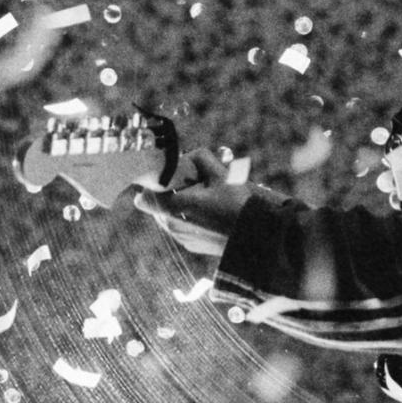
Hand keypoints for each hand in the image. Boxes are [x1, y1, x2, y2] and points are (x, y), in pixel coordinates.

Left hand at [135, 148, 251, 257]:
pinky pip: (184, 227)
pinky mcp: (193, 247)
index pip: (143, 197)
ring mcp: (182, 239)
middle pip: (160, 204)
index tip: (170, 177)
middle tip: (198, 182)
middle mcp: (172, 226)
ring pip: (172, 215)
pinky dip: (193, 218)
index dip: (154, 185)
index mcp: (173, 208)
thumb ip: (199, 158)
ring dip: (184, 204)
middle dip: (174, 191)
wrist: (258, 239)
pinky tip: (214, 213)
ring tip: (209, 197)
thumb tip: (189, 155)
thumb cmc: (238, 205)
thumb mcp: (221, 174)